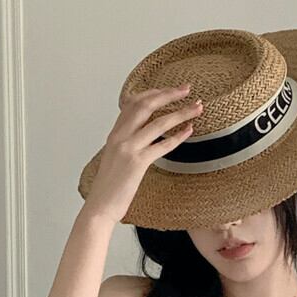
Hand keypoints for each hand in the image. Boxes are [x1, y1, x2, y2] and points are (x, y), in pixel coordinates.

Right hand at [83, 84, 203, 224]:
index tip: (170, 89)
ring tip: (197, 108)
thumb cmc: (109, 188)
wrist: (99, 207)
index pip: (133, 103)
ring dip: (180, 113)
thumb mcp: (115, 159)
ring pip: (158, 123)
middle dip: (168, 94)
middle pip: (146, 105)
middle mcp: (120, 136)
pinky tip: (189, 131)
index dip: (153, 92)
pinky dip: (177, 137)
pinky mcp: (137, 163)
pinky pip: (161, 145)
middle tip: (187, 89)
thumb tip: (144, 138)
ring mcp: (128, 148)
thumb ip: (127, 144)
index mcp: (115, 134)